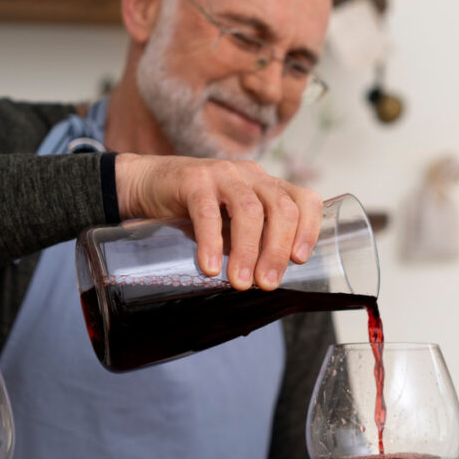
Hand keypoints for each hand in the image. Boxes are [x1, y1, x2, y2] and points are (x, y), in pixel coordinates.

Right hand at [114, 153, 321, 290]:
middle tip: (267, 284)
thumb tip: (268, 282)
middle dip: (277, 250)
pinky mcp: (193, 180)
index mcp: (269, 186)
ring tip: (241, 282)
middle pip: (281, 209)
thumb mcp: (234, 223)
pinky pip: (208, 213)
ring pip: (249, 211)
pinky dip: (212, 242)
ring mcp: (224, 174)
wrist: (149, 185)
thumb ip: (254, 242)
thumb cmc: (200, 211)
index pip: (304, 200)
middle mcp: (252, 176)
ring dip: (248, 251)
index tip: (299, 261)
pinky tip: (211, 267)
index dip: (308, 229)